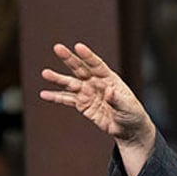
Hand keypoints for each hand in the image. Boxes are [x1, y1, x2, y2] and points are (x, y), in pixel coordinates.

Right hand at [40, 42, 155, 151]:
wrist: (128, 128)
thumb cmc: (132, 113)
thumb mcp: (128, 106)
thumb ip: (117, 99)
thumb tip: (108, 91)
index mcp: (110, 79)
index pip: (97, 65)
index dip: (88, 56)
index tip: (78, 47)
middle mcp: (96, 83)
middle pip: (80, 69)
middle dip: (69, 59)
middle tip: (57, 48)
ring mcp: (88, 93)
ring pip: (71, 83)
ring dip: (58, 78)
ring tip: (45, 73)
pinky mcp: (82, 105)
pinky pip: (67, 100)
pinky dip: (56, 97)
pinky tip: (44, 94)